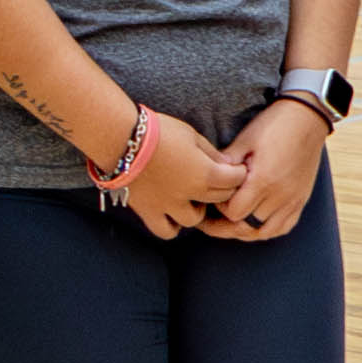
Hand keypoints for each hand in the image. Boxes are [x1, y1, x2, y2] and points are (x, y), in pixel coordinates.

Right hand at [107, 107, 235, 233]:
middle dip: (224, 188)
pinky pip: (166, 231)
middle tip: (218, 179)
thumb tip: (227, 165)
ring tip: (192, 198)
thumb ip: (212, 154)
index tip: (235, 168)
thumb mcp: (192, 135)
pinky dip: (173, 226)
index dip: (238, 173)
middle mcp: (190, 194)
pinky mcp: (149, 212)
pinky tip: (173, 214)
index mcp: (205, 173)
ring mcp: (169, 206)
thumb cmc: (159, 131)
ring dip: (198, 210)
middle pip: (220, 199)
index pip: (235, 180)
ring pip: (194, 220)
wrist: (122, 139)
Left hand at [201, 96, 328, 240]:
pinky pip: (283, 227)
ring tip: (232, 221)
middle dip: (227, 223)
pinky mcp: (300, 200)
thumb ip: (226, 161)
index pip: (234, 213)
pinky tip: (255, 222)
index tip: (215, 196)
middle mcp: (280, 196)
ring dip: (246, 230)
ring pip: (264, 232)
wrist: (307, 118)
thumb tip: (207, 176)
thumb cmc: (274, 125)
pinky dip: (267, 229)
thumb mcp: (245, 139)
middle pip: (247, 227)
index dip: (220, 208)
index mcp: (264, 180)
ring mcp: (292, 200)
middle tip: (214, 216)